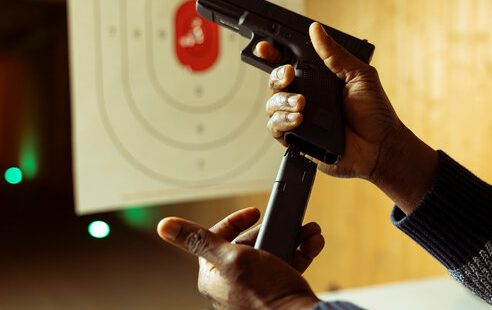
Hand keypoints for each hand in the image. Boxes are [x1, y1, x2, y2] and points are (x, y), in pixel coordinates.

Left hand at [157, 208, 322, 309]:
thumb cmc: (265, 294)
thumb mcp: (232, 258)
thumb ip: (200, 240)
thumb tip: (165, 226)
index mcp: (214, 276)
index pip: (216, 238)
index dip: (235, 221)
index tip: (253, 213)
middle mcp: (232, 282)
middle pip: (248, 243)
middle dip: (273, 229)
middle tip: (283, 225)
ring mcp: (255, 287)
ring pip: (271, 251)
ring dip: (291, 237)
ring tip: (305, 231)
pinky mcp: (275, 290)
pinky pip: (286, 264)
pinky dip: (299, 252)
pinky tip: (310, 244)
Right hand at [262, 22, 400, 179]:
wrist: (380, 146)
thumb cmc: (375, 113)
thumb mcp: (359, 75)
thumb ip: (335, 54)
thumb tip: (316, 29)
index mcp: (318, 80)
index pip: (289, 63)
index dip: (273, 54)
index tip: (264, 48)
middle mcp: (306, 97)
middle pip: (276, 82)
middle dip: (277, 76)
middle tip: (289, 76)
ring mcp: (299, 118)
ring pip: (272, 105)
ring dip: (283, 101)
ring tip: (301, 104)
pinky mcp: (297, 139)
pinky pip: (276, 128)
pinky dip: (282, 122)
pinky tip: (298, 119)